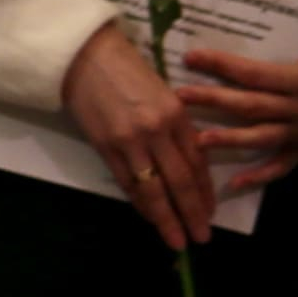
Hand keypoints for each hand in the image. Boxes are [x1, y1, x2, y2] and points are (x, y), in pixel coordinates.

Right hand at [62, 20, 217, 249]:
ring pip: (154, 189)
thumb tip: (186, 164)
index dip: (205, 192)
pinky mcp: (106, 146)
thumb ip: (176, 128)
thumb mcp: (163, 95)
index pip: (197, 163)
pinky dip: (141, 203)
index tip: (210, 212)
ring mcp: (131, 141)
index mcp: (177, 114)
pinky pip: (128, 183)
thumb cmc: (128, 71)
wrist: (87, 57)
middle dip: (192, 213)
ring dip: (166, 218)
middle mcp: (158, 130)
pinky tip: (150, 218)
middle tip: (201, 238)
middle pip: (181, 182)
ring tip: (177, 240)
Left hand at [174, 32, 297, 194]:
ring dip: (229, 139)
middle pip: (252, 105)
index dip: (222, 65)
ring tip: (198, 140)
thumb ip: (270, 44)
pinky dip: (259, 175)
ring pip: (262, 137)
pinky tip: (234, 182)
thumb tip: (221, 34)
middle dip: (214, 100)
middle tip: (181, 97)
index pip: (254, 73)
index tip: (191, 58)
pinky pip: (280, 166)